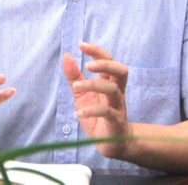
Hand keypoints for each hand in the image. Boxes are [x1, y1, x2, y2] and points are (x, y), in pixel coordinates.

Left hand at [62, 41, 129, 159]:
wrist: (110, 142)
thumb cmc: (96, 115)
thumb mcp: (81, 94)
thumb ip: (74, 77)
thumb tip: (67, 55)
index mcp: (109, 82)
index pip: (108, 61)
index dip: (96, 52)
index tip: (81, 45)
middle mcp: (116, 92)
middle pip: (120, 71)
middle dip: (105, 64)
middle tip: (87, 65)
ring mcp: (117, 106)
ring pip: (112, 89)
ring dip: (93, 85)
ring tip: (76, 87)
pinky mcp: (115, 122)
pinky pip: (107, 113)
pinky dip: (92, 110)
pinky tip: (78, 112)